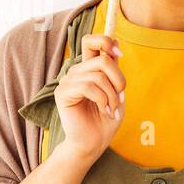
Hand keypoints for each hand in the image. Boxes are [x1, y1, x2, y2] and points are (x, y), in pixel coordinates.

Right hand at [54, 33, 125, 161]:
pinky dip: (102, 100)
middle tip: (121, 97)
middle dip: (118, 79)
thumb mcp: (117, 90)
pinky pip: (88, 87)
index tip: (119, 55)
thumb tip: (116, 41)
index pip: (91, 41)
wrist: (94, 142)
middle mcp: (77, 71)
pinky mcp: (63, 93)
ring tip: (112, 109)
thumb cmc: (105, 118)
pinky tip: (104, 111)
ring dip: (112, 95)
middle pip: (102, 59)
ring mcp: (68, 81)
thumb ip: (114, 68)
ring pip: (98, 76)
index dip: (105, 41)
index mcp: (88, 68)